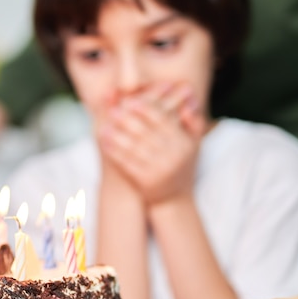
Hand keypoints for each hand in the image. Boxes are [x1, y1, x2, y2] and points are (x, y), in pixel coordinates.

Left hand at [97, 83, 206, 203]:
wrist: (174, 198)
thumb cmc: (182, 165)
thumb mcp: (193, 144)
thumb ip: (193, 121)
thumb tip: (188, 100)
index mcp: (184, 143)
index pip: (162, 121)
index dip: (145, 109)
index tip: (129, 100)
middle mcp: (173, 156)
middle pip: (145, 132)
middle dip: (127, 120)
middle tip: (112, 110)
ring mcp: (159, 169)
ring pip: (134, 147)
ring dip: (117, 135)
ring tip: (104, 126)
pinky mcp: (145, 180)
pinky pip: (127, 162)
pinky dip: (114, 151)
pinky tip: (104, 143)